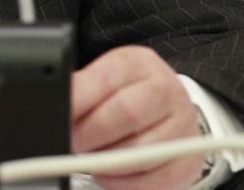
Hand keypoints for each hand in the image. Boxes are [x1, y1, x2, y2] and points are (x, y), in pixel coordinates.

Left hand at [71, 46, 203, 189]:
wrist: (166, 110)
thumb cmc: (125, 95)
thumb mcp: (101, 81)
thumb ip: (79, 92)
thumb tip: (54, 108)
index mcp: (139, 64)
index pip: (106, 80)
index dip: (78, 102)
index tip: (59, 118)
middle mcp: (166, 91)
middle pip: (127, 113)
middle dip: (90, 134)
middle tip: (70, 144)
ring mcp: (183, 126)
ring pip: (141, 152)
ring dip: (106, 163)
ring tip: (88, 159)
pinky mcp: (189, 160)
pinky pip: (153, 180)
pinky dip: (123, 184)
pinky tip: (109, 175)